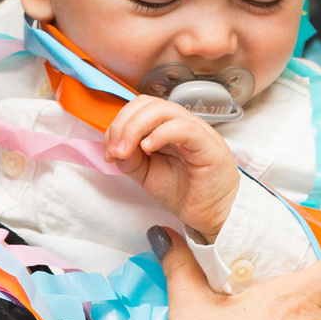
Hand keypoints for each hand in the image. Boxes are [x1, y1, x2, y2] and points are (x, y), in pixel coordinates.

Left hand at [102, 96, 239, 240]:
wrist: (211, 215)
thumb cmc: (185, 192)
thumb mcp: (146, 175)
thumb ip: (130, 160)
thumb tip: (115, 148)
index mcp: (167, 127)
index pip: (139, 108)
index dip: (118, 124)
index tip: (109, 152)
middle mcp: (181, 123)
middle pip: (148, 104)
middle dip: (123, 125)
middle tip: (115, 152)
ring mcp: (196, 131)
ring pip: (163, 110)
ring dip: (135, 128)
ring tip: (125, 152)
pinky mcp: (207, 144)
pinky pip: (184, 128)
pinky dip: (160, 133)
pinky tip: (147, 147)